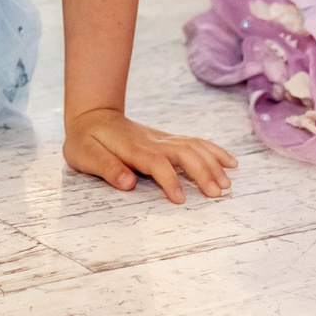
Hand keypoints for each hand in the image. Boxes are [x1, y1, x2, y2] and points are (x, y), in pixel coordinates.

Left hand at [64, 107, 235, 204]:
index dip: (170, 180)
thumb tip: (128, 184)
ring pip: (194, 146)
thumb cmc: (86, 140)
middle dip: (202, 172)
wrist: (92, 115)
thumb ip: (106, 168)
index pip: (157, 163)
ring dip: (212, 163)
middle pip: (184, 152)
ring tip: (227, 184)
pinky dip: (214, 150)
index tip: (180, 200)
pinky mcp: (168, 140)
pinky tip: (230, 162)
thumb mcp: (85, 155)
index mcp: (134, 148)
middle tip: (217, 194)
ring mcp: (163, 139)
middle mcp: (153, 142)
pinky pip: (196, 142)